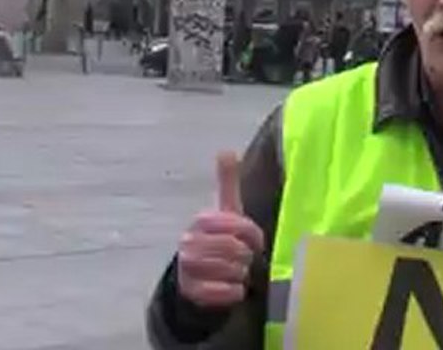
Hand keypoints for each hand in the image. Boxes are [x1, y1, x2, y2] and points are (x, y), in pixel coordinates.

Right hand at [176, 151, 265, 307]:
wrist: (197, 276)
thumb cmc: (218, 240)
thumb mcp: (226, 212)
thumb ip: (227, 182)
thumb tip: (226, 150)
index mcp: (201, 220)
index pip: (240, 226)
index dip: (253, 235)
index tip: (254, 241)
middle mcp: (189, 242)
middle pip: (237, 250)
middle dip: (246, 257)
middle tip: (242, 258)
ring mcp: (188, 268)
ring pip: (234, 271)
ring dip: (241, 274)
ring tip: (235, 271)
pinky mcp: (192, 292)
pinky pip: (228, 292)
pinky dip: (236, 291)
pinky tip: (231, 286)